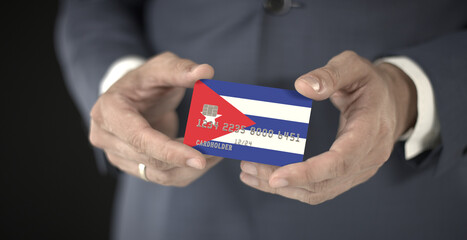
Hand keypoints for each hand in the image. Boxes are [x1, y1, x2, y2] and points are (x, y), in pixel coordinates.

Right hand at [89, 52, 221, 186]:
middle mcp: (105, 137)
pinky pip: (163, 178)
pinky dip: (187, 171)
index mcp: (109, 111)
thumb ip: (181, 70)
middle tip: (220, 148)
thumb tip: (205, 72)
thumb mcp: (161, 67)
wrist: (134, 96)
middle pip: (151, 160)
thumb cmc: (146, 80)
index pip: (139, 138)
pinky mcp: (132, 166)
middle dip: (188, 158)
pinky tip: (205, 158)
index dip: (170, 151)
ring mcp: (117, 155)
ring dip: (191, 168)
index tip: (200, 159)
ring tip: (216, 152)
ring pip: (159, 175)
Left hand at [239, 51, 416, 203]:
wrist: (393, 102)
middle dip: (283, 181)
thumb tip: (302, 87)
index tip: (276, 177)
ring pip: (318, 192)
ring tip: (250, 173)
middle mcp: (368, 158)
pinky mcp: (348, 175)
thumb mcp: (354, 67)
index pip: (339, 162)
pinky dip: (292, 187)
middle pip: (323, 183)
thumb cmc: (370, 83)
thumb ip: (330, 75)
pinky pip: (319, 189)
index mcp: (370, 132)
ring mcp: (359, 171)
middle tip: (249, 167)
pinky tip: (266, 178)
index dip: (307, 173)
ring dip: (283, 188)